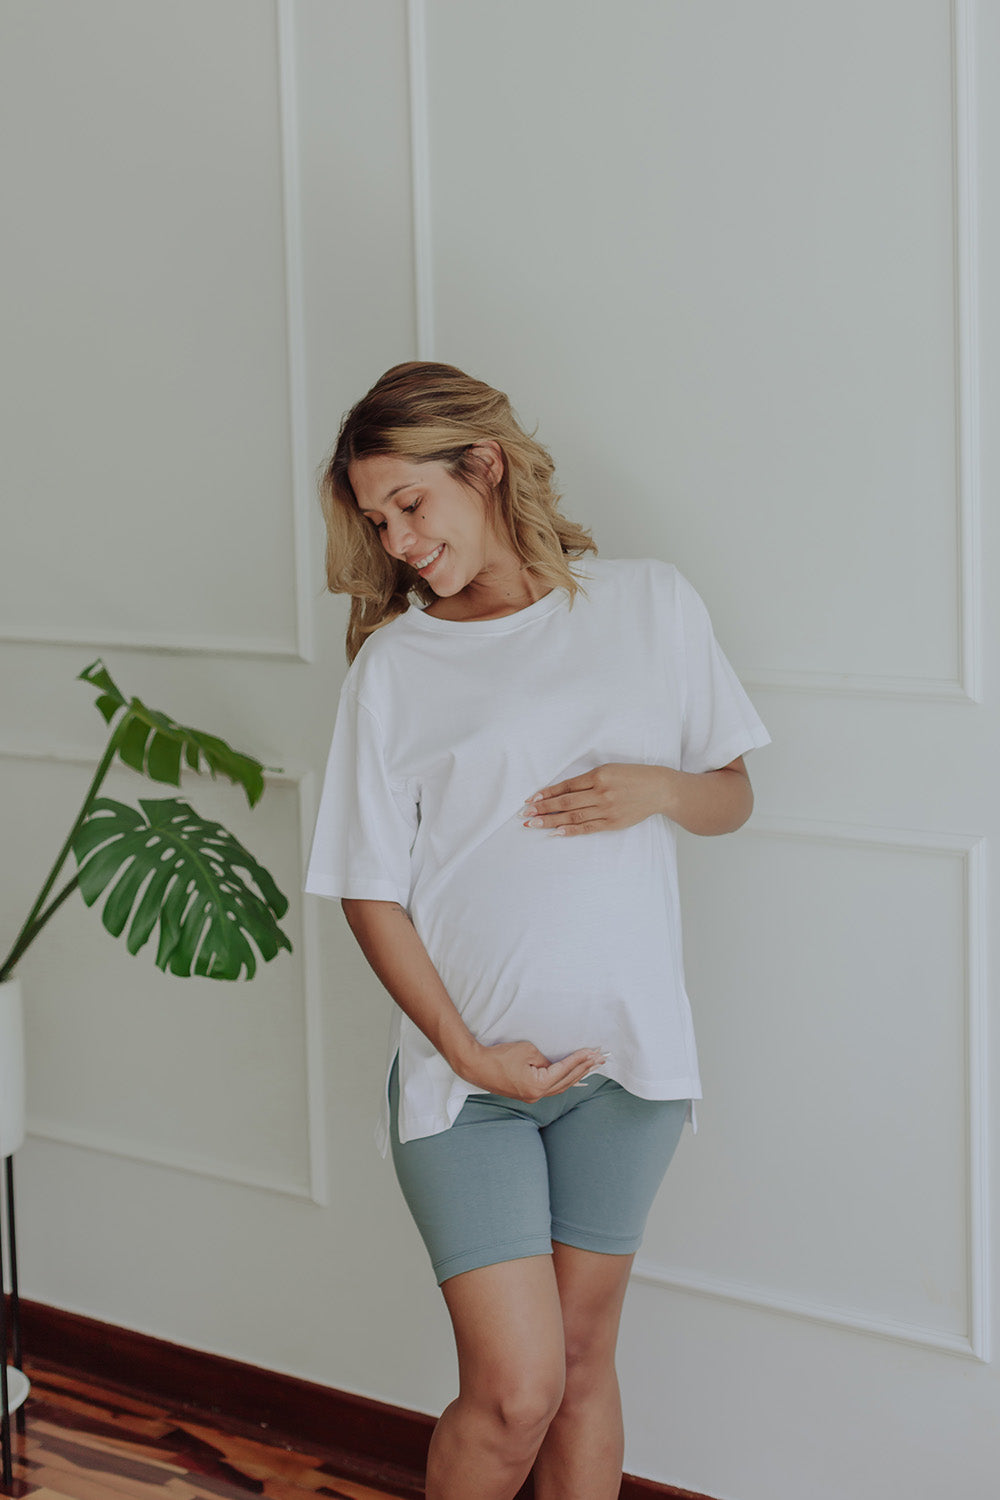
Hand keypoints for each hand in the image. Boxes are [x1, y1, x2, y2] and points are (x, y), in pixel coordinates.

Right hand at [457, 1040, 605, 1101]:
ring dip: (577, 1075)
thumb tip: (555, 1065)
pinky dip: (565, 1080)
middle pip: (567, 1081)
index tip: (593, 1051)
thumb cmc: (500, 1056)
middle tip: (600, 1058)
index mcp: (538, 1085)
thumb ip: (546, 1060)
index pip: (565, 1070)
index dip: (580, 1060)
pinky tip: (575, 1077)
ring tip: (593, 1065)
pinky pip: (552, 1088)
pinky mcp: (527, 1094)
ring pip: (561, 1087)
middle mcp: (537, 1095)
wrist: (476, 1066)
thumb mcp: (527, 1051)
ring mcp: (532, 1097)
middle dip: (585, 1068)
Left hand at [523, 763, 672, 836]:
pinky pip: (587, 828)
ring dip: (551, 820)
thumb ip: (587, 780)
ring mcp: (607, 810)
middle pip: (566, 802)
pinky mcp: (613, 823)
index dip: (547, 793)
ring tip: (533, 823)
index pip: (566, 786)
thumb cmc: (632, 777)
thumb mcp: (609, 770)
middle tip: (525, 813)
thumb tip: (561, 792)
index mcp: (599, 776)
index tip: (531, 798)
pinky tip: (555, 832)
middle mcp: (601, 793)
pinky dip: (570, 830)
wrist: (659, 789)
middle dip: (543, 808)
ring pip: (573, 816)